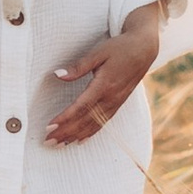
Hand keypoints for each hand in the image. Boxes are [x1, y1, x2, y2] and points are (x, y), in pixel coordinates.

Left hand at [44, 2, 164, 146]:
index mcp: (104, 85)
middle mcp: (110, 98)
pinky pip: (103, 123)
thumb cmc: (120, 48)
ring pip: (93, 125)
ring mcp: (115, 103)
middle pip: (85, 120)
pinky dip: (90, 133)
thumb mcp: (98, 53)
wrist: (144, 50)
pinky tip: (80, 140)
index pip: (81, 106)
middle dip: (66, 132)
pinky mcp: (118, 104)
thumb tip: (58, 75)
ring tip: (59, 144)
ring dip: (75, 136)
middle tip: (48, 141)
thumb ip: (78, 66)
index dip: (65, 118)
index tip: (50, 126)